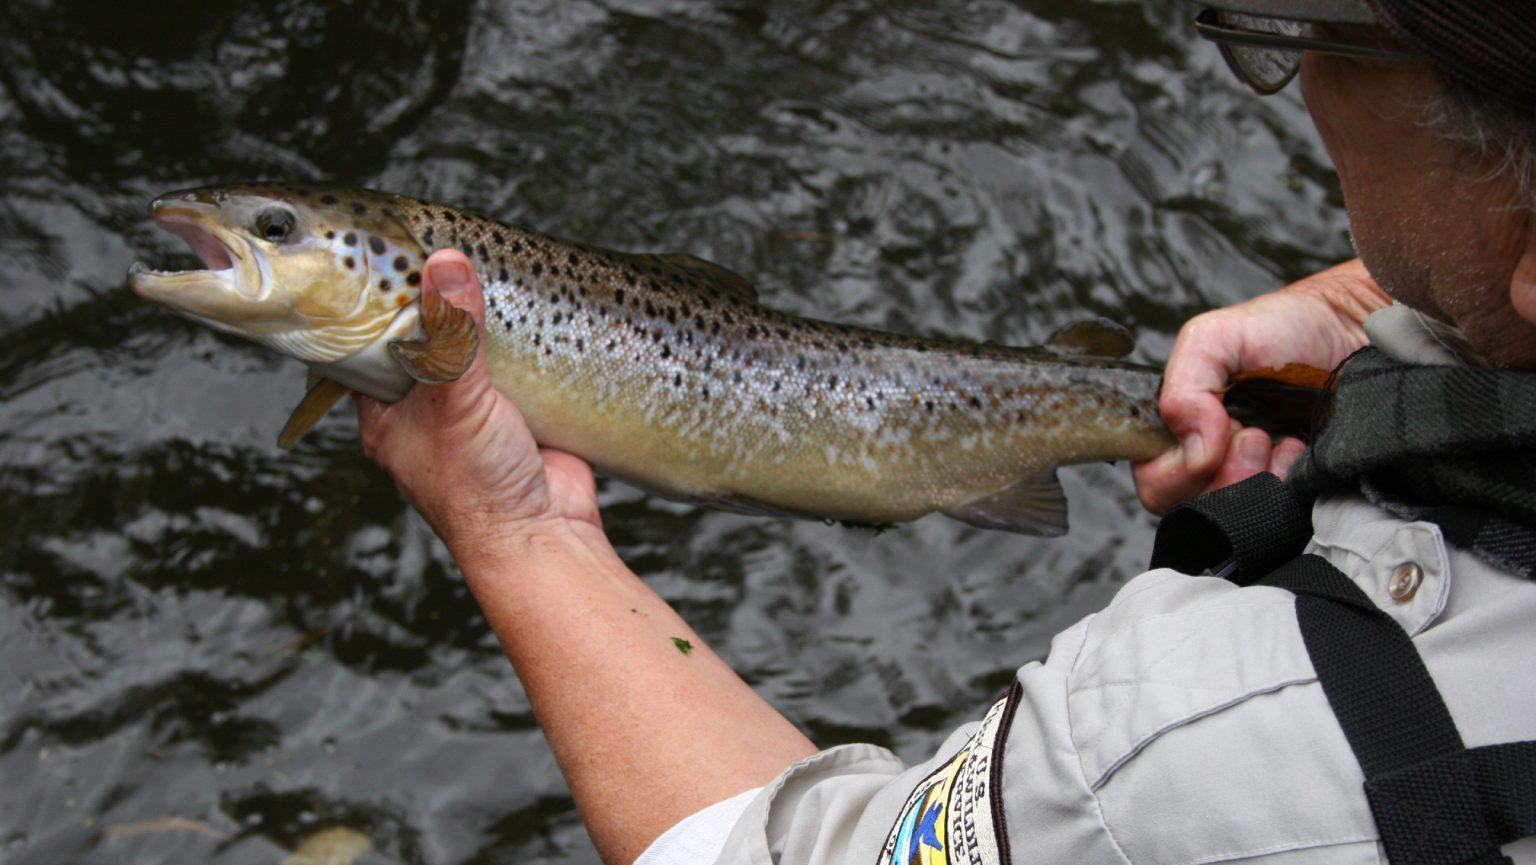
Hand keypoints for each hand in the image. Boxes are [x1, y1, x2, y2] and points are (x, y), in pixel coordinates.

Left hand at [354, 250, 605, 555]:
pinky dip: (523, 341)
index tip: (388, 255)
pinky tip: (529, 310)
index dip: (375, 302)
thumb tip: (446, 264)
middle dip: (437, 303)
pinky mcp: (520, 412)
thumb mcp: (453, 399)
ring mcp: (473, 412)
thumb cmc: (478, 489)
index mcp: (386, 414)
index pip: (367, 344)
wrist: (545, 538)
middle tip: (444, 252)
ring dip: (483, 320)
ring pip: (471, 351)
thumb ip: (452, 332)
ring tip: (487, 271)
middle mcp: (425, 411)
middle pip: (424, 339)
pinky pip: (516, 365)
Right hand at [1133, 259, 1389, 514]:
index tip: (1222, 430)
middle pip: (1189, 506)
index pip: (1153, 481)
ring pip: (1232, 516)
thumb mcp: (1213, 338)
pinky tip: (1297, 453)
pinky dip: (1288, 488)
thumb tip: (1195, 453)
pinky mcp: (1287, 493)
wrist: (1349, 330)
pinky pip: (1277, 516)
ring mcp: (1244, 481)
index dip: (1180, 468)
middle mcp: (1202, 463)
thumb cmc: (1280, 329)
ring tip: (1278, 440)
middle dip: (1226, 474)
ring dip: (1258, 479)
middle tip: (1254, 434)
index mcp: (1172, 432)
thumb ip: (1184, 388)